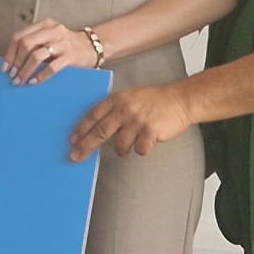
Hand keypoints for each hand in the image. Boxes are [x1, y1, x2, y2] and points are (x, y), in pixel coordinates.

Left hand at [3, 18, 96, 84]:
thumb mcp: (50, 37)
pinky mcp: (70, 56)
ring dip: (25, 70)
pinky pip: (51, 67)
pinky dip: (40, 76)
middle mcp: (52, 30)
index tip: (4, 67)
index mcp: (44, 24)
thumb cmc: (67, 44)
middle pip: (26, 44)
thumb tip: (13, 62)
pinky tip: (34, 82)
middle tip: (12, 75)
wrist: (93, 46)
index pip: (19, 36)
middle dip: (16, 62)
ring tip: (20, 80)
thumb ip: (35, 43)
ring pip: (36, 56)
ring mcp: (62, 43)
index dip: (9, 52)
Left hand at [70, 83, 192, 159]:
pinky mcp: (150, 131)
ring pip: (119, 144)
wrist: (180, 99)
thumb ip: (115, 109)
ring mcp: (138, 120)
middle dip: (86, 146)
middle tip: (76, 156)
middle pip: (100, 131)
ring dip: (120, 150)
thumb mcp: (131, 97)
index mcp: (118, 99)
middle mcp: (125, 109)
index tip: (72, 140)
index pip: (94, 115)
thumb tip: (97, 128)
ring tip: (126, 148)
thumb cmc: (155, 99)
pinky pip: (139, 149)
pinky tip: (144, 145)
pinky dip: (140, 150)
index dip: (81, 128)